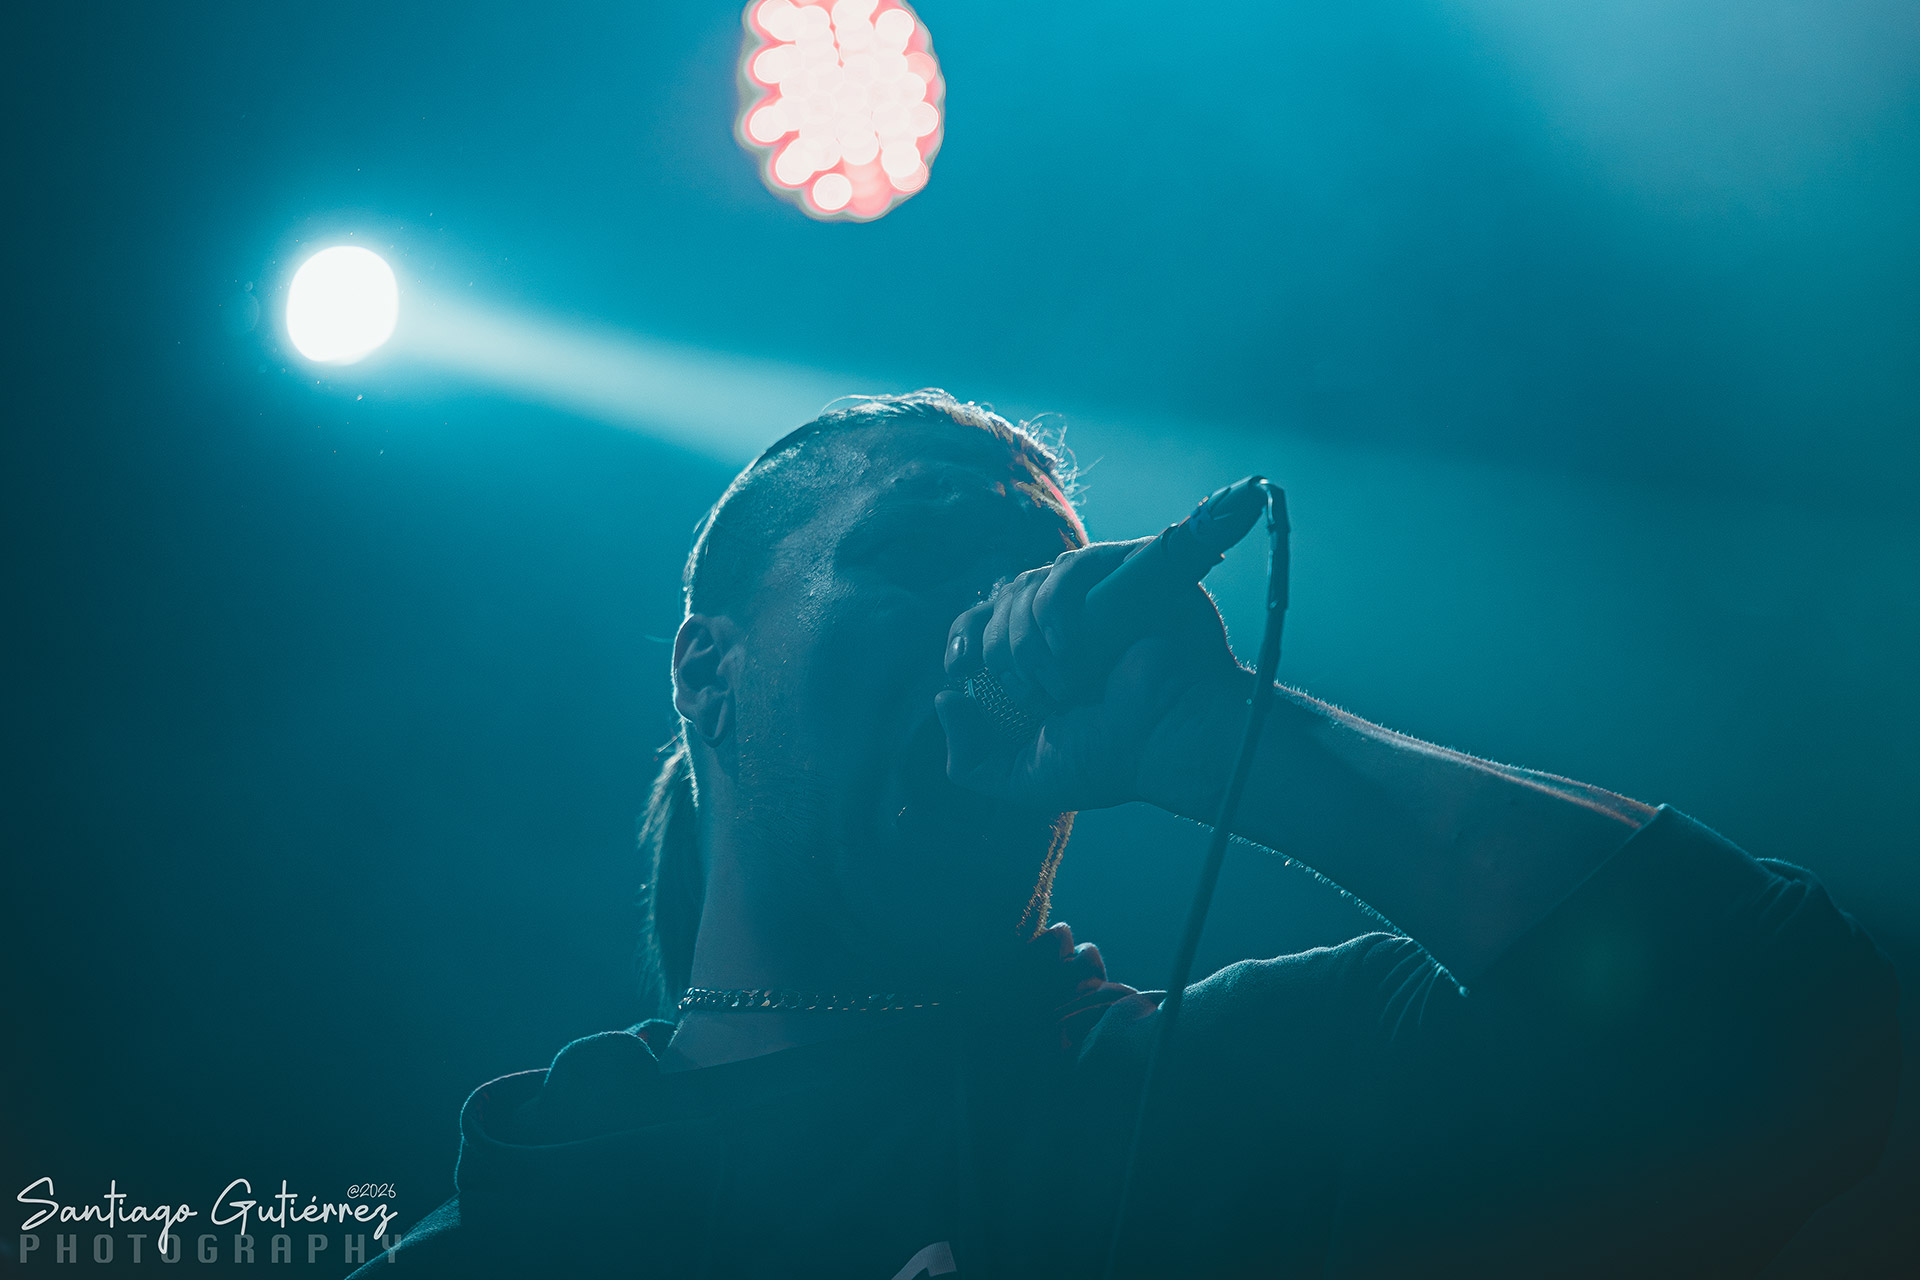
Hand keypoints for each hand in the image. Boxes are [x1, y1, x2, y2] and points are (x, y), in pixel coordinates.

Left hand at [934, 539, 1245, 813]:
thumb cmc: (1109, 760)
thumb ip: (971, 759)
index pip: (980, 625)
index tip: (958, 670)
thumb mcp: (1025, 777)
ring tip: (1058, 686)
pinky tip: (1066, 650)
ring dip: (1026, 640)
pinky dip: (1054, 607)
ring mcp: (1091, 599)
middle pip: (997, 601)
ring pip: (1027, 584)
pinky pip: (1071, 567)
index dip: (962, 638)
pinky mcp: (1122, 576)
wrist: (1166, 741)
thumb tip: (944, 697)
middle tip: (1025, 694)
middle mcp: (1060, 625)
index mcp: (1035, 662)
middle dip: (997, 650)